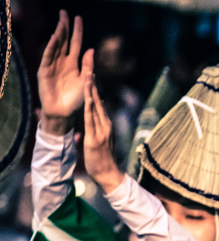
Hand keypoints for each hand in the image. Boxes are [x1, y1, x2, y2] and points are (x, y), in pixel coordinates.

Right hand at [38, 11, 91, 134]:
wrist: (65, 113)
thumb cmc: (77, 100)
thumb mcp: (86, 81)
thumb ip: (88, 66)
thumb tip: (91, 49)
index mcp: (74, 64)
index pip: (75, 43)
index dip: (76, 31)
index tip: (78, 18)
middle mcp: (63, 62)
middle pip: (63, 41)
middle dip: (64, 27)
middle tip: (65, 12)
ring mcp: (53, 65)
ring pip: (56, 46)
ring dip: (58, 34)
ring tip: (61, 22)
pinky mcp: (45, 71)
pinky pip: (48, 57)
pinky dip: (51, 47)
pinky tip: (55, 38)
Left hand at [83, 76, 124, 194]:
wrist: (108, 174)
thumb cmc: (102, 160)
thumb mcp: (100, 140)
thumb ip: (98, 127)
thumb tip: (95, 116)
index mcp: (106, 125)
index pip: (99, 102)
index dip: (94, 87)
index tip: (90, 73)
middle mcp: (105, 125)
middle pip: (98, 100)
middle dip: (93, 83)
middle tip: (89, 65)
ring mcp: (101, 131)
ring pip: (95, 106)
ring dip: (91, 90)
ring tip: (88, 74)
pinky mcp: (96, 138)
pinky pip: (91, 119)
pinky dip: (89, 106)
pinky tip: (87, 96)